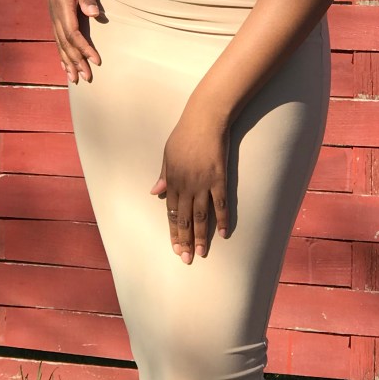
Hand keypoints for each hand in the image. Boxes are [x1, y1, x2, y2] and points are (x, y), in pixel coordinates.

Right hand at [45, 0, 102, 82]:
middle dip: (76, 61)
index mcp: (61, 4)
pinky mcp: (56, 12)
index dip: (84, 49)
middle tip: (88, 78)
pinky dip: (62, 52)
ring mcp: (54, 12)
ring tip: (75, 78)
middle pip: (65, 43)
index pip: (72, 33)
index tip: (97, 61)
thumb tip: (94, 14)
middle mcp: (55, 11)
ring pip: (60, 42)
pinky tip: (65, 63)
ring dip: (68, 60)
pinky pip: (58, 37)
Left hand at [150, 103, 230, 262]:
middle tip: (186, 259)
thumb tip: (155, 192)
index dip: (173, 232)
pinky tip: (223, 234)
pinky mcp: (219, 178)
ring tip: (201, 253)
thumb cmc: (184, 135)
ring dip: (200, 237)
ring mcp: (203, 183)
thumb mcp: (167, 155)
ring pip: (200, 216)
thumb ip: (164, 175)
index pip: (171, 212)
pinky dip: (222, 219)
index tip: (175, 247)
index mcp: (172, 180)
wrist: (204, 120)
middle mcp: (186, 186)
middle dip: (184, 241)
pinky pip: (220, 203)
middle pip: (184, 219)